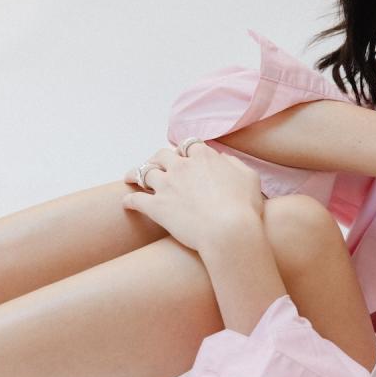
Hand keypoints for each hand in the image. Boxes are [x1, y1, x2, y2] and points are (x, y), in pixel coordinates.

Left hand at [121, 142, 264, 253]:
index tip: (184, 155)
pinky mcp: (156, 207)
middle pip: (162, 154)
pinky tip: (126, 203)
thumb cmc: (244, 207)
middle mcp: (181, 167)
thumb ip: (234, 164)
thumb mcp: (249, 177)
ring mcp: (166, 186)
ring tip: (132, 177)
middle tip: (156, 164)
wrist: (229, 231)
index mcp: (203, 157)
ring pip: (144, 172)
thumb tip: (222, 159)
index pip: (189, 145)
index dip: (185, 150)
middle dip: (158, 158)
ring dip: (137, 173)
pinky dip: (129, 200)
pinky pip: (136, 200)